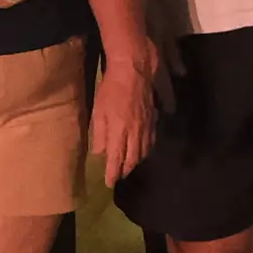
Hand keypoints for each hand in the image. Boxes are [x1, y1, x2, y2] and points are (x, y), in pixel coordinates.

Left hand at [90, 44, 160, 184]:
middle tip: (119, 176)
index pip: (117, 160)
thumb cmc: (111, 88)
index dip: (113, 173)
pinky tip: (144, 149)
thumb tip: (99, 152)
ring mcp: (146, 126)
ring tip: (130, 165)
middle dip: (126, 170)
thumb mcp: (98, 110)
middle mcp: (135, 133)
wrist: (134, 69)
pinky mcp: (153, 118)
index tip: (110, 183)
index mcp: (119, 132)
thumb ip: (99, 133)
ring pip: (144, 151)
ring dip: (137, 161)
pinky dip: (147, 149)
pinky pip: (152, 139)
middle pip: (133, 158)